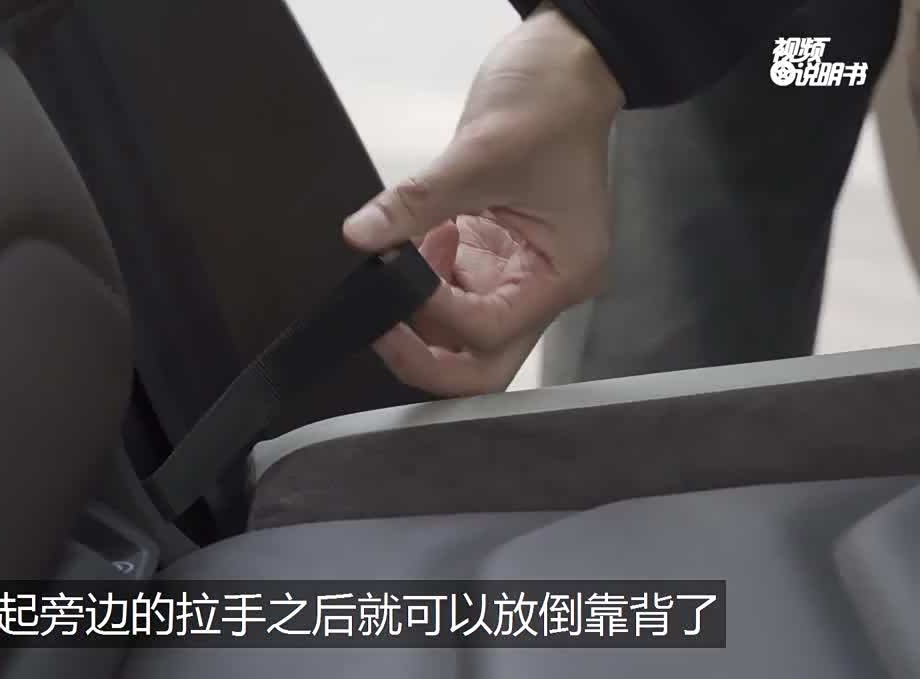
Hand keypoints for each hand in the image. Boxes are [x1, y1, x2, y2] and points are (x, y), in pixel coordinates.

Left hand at [344, 3, 623, 395]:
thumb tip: (364, 236)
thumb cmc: (552, 104)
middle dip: (427, 356)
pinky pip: (451, 292)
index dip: (436, 318)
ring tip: (395, 267)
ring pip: (462, 336)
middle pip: (482, 362)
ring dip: (420, 316)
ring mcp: (519, 272)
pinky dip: (422, 281)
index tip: (394, 285)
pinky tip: (412, 245)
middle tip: (381, 329)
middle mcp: (546, 285)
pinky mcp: (495, 255)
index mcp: (563, 273)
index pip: (491, 331)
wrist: (565, 66)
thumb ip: (415, 203)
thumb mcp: (478, 153)